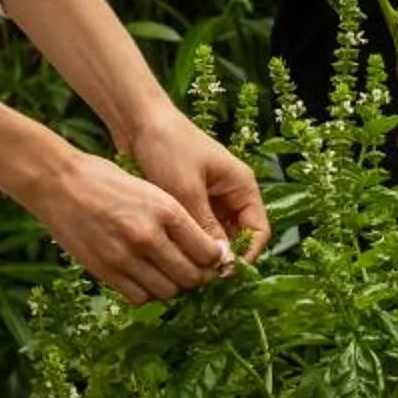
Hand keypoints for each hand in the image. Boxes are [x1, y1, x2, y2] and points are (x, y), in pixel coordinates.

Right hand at [25, 148, 233, 303]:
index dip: (215, 261)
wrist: (58, 183)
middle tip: (196, 271)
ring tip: (170, 274)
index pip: (207, 251)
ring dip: (174, 286)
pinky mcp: (106, 271)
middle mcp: (149, 236)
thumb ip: (176, 218)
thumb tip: (204, 248)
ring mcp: (126, 257)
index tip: (214, 260)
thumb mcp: (150, 188)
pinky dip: (148, 292)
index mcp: (166, 209)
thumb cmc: (105, 179)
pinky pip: (139, 297)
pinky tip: (146, 278)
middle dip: (199, 278)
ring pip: (168, 291)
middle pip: (191, 276)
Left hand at [126, 108, 270, 264]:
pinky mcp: (192, 200)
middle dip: (224, 257)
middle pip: (239, 236)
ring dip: (206, 251)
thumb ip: (206, 226)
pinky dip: (192, 241)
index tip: (222, 273)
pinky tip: (176, 254)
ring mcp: (212, 197)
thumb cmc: (168, 146)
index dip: (246, 255)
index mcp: (241, 185)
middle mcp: (231, 193)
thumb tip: (222, 262)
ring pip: (218, 235)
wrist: (139, 120)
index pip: (258, 231)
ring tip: (187, 267)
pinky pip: (200, 228)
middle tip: (200, 277)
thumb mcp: (187, 189)